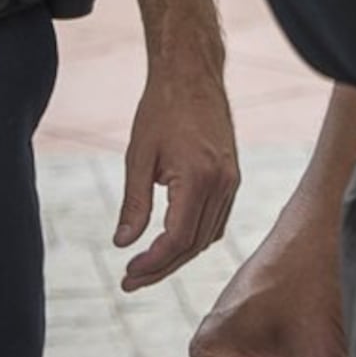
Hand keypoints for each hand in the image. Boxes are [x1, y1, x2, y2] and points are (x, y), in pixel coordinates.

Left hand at [117, 58, 240, 291]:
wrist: (192, 74)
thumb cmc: (161, 108)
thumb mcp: (138, 155)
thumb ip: (134, 203)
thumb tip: (124, 244)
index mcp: (199, 178)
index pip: (177, 239)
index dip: (152, 262)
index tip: (127, 273)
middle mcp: (223, 184)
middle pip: (194, 245)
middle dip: (161, 268)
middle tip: (130, 282)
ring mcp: (232, 181)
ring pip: (207, 237)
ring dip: (177, 256)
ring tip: (145, 268)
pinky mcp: (232, 177)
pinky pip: (216, 221)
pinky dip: (194, 238)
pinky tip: (170, 244)